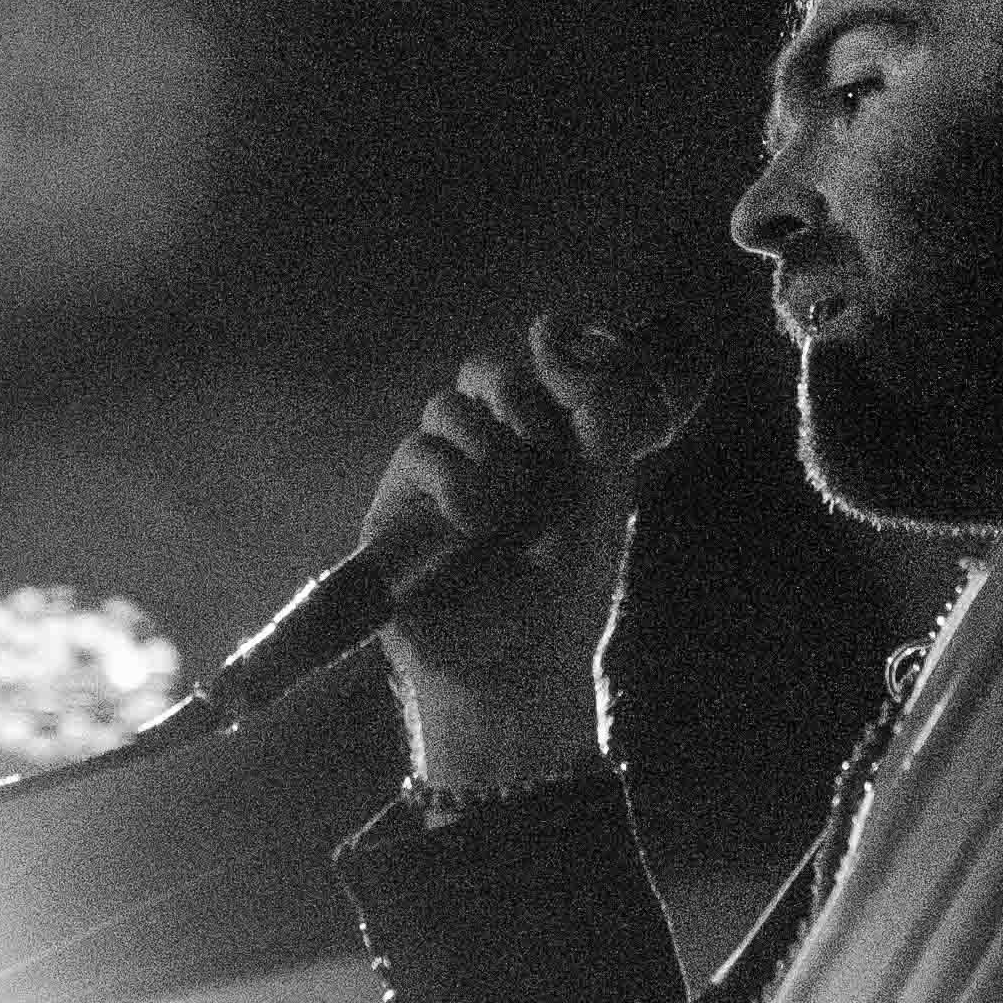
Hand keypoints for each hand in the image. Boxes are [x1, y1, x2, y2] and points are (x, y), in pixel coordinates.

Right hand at [362, 315, 690, 791]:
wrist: (519, 667)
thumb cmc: (568, 593)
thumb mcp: (604, 495)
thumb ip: (598, 415)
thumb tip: (557, 334)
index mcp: (546, 445)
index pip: (540, 365)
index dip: (557, 349)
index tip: (567, 352)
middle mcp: (491, 453)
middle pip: (486, 371)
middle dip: (516, 391)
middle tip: (540, 438)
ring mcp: (441, 476)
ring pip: (448, 405)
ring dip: (488, 441)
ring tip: (509, 503)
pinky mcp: (399, 506)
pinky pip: (417, 450)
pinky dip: (454, 477)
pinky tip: (474, 520)